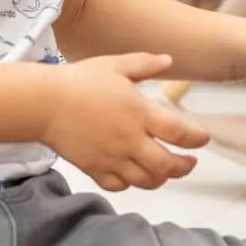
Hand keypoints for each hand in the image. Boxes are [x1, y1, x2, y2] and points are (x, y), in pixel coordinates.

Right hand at [40, 53, 208, 191]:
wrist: (43, 103)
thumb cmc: (79, 80)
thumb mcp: (115, 65)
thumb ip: (145, 64)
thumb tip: (169, 60)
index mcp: (139, 113)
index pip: (179, 133)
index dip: (196, 139)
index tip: (203, 139)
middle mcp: (130, 139)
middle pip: (167, 165)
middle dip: (184, 167)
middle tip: (190, 162)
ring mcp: (112, 157)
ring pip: (145, 180)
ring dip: (160, 178)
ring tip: (164, 171)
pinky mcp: (94, 168)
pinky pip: (118, 186)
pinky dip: (129, 184)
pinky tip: (132, 175)